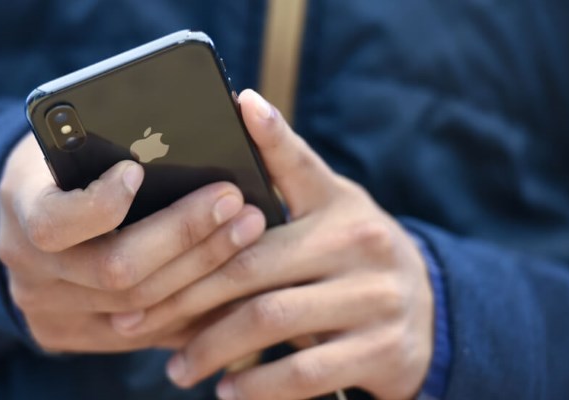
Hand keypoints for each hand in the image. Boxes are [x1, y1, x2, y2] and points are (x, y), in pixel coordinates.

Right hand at [0, 133, 265, 352]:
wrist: (26, 216)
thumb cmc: (63, 161)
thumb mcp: (68, 141)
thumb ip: (105, 147)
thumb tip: (185, 143)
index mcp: (19, 210)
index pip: (53, 223)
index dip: (100, 205)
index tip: (137, 171)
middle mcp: (29, 271)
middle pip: (114, 271)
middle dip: (183, 235)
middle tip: (233, 202)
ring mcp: (50, 313)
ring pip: (139, 308)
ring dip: (202, 269)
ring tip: (246, 229)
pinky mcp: (75, 336)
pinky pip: (146, 333)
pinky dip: (194, 305)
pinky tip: (233, 275)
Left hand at [111, 90, 433, 398]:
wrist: (430, 313)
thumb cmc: (352, 254)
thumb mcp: (331, 210)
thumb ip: (287, 174)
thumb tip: (244, 109)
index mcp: (339, 205)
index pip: (298, 166)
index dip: (271, 136)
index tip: (240, 106)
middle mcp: (361, 242)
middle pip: (253, 263)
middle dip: (186, 295)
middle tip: (139, 319)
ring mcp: (375, 298)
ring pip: (273, 319)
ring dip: (213, 347)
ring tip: (177, 369)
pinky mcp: (382, 350)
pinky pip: (306, 372)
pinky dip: (259, 386)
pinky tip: (227, 391)